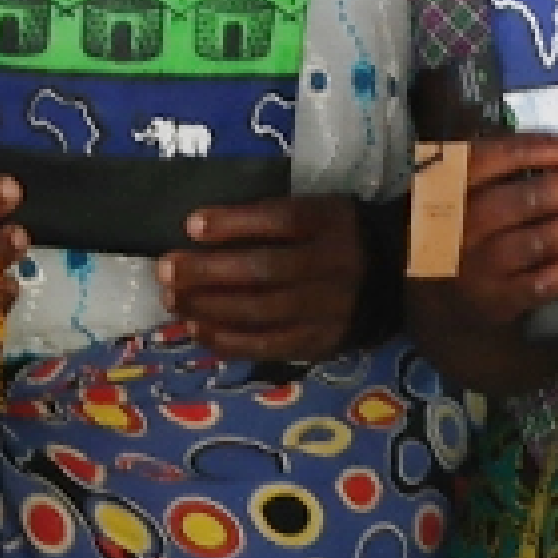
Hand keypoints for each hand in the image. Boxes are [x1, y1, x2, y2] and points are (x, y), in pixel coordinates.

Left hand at [156, 189, 371, 367]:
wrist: (392, 280)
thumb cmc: (333, 237)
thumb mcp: (314, 211)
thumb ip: (267, 218)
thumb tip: (199, 230)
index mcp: (328, 224)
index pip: (281, 220)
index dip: (234, 224)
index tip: (191, 225)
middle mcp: (330, 267)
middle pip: (263, 270)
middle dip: (207, 272)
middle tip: (165, 269)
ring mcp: (326, 310)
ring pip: (260, 312)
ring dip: (208, 308)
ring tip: (173, 301)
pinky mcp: (319, 342)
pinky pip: (268, 346)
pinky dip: (228, 341)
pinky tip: (197, 331)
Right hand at [435, 135, 557, 323]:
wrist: (437, 294)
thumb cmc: (461, 223)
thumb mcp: (463, 182)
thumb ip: (509, 161)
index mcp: (449, 181)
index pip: (509, 154)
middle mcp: (460, 222)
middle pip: (532, 197)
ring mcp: (478, 264)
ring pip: (543, 239)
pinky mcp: (497, 299)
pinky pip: (548, 280)